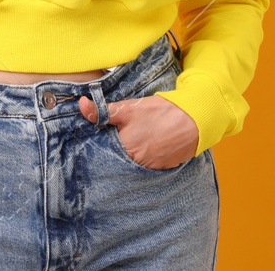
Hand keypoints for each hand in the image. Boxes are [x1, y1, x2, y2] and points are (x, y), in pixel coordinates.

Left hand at [78, 93, 199, 169]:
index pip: (104, 152)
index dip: (103, 144)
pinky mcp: (163, 169)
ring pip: (133, 165)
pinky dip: (146, 160)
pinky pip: (148, 168)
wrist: (194, 118)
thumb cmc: (161, 112)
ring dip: (131, 157)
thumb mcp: (129, 107)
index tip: (103, 138)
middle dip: (116, 152)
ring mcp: (151, 169)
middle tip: (121, 138)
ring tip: (136, 142)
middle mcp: (136, 164)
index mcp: (124, 149)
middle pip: (118, 161)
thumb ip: (103, 110)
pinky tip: (148, 148)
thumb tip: (81, 105)